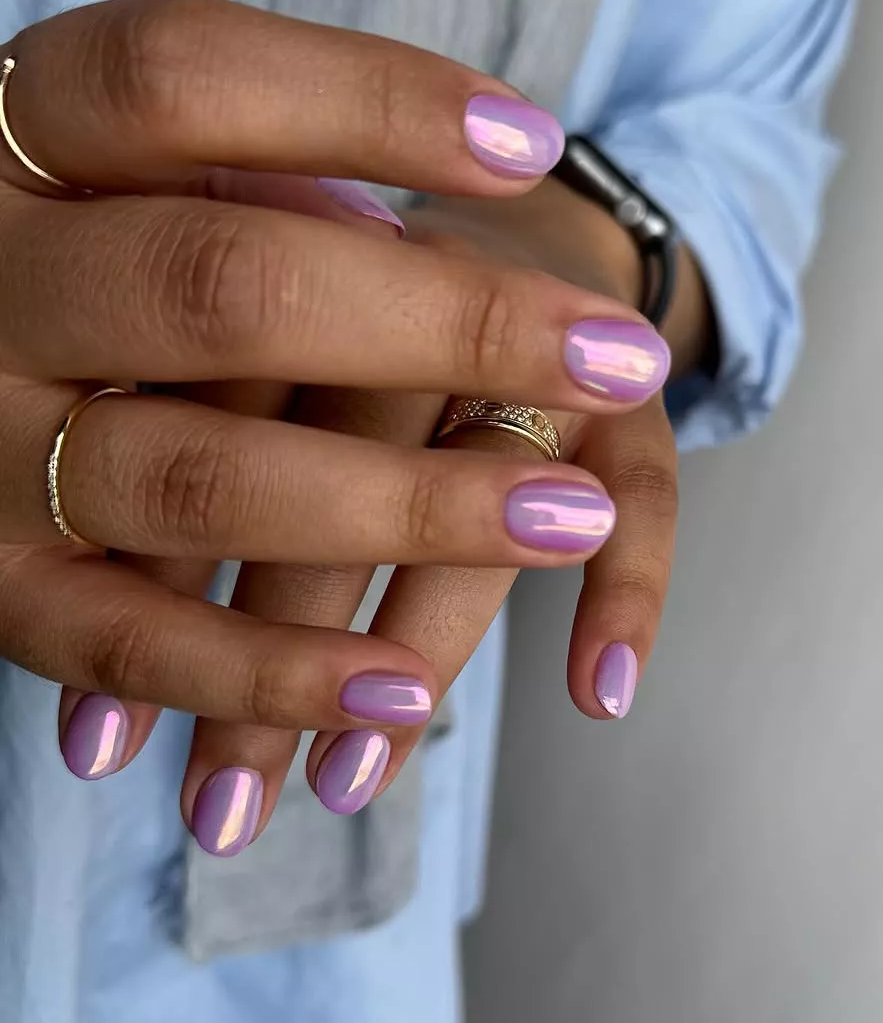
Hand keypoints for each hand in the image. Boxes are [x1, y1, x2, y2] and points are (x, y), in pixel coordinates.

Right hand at [0, 0, 669, 843]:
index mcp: (23, 142)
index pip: (185, 79)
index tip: (531, 145)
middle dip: (448, 326)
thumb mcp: (149, 175)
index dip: (366, 100)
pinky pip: (130, 645)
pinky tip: (407, 694)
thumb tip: (428, 201)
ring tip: (569, 523)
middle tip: (620, 357)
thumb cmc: (110, 247)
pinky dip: (275, 676)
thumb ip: (253, 172)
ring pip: (203, 483)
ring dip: (405, 513)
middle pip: (228, 289)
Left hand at [159, 179, 702, 849]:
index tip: (105, 746)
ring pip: (484, 495)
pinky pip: (648, 494)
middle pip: (343, 471)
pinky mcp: (627, 393)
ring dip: (421, 647)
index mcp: (302, 274)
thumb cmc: (366, 311)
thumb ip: (194, 447)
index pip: (217, 434)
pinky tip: (600, 692)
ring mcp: (533, 347)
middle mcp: (416, 295)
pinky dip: (629, 592)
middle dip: (272, 647)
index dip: (160, 589)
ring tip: (347, 787)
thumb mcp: (271, 346)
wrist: (518, 217)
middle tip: (224, 806)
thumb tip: (94, 680)